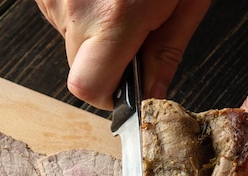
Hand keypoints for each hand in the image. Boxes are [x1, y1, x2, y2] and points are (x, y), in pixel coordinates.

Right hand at [35, 0, 209, 109]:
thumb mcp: (185, 0)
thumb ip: (166, 53)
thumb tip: (153, 94)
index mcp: (115, 16)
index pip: (88, 86)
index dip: (108, 96)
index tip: (127, 88)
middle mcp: (76, 7)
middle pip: (78, 67)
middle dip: (105, 61)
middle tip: (132, 31)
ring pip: (69, 40)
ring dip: (94, 32)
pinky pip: (62, 15)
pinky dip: (83, 10)